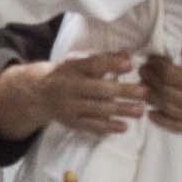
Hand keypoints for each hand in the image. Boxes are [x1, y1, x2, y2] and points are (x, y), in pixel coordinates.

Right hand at [0, 50, 145, 144]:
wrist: (38, 95)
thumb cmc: (66, 75)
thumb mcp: (79, 64)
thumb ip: (104, 60)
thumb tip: (127, 55)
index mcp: (72, 69)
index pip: (92, 65)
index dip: (111, 64)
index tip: (130, 65)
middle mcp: (69, 87)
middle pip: (98, 89)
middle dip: (123, 91)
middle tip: (144, 92)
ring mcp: (69, 107)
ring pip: (98, 109)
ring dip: (121, 110)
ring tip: (140, 111)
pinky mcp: (71, 122)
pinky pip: (91, 125)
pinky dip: (108, 127)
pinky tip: (124, 127)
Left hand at [144, 42, 181, 139]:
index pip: (169, 74)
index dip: (157, 65)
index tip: (151, 59)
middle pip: (163, 90)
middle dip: (150, 79)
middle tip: (141, 70)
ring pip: (166, 108)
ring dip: (151, 97)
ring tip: (142, 87)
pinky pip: (176, 126)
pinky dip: (161, 120)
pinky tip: (152, 114)